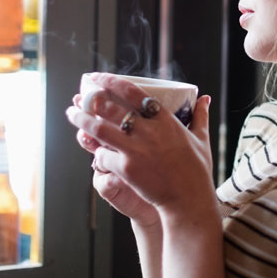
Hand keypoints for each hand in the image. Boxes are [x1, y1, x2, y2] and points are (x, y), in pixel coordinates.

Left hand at [65, 74, 214, 215]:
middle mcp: (148, 131)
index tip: (98, 77)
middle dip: (90, 99)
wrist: (189, 200)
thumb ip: (200, 116)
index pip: (133, 92)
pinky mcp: (127, 169)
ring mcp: (136, 150)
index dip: (111, 81)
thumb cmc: (197, 170)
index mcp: (164, 120)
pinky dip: (97, 154)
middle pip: (110, 107)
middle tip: (80, 95)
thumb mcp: (201, 139)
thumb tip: (205, 97)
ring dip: (81, 119)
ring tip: (71, 113)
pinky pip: (103, 156)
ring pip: (99, 129)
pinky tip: (92, 151)